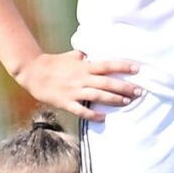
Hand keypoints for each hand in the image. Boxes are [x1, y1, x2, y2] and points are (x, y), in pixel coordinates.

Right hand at [16, 50, 140, 119]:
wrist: (33, 72)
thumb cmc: (54, 63)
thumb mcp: (72, 56)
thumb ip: (85, 56)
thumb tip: (94, 54)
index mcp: (84, 66)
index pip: (107, 65)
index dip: (123, 66)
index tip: (137, 69)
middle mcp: (82, 78)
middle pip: (107, 82)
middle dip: (125, 87)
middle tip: (139, 92)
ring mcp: (75, 91)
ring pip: (98, 96)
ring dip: (114, 100)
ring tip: (127, 102)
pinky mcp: (66, 102)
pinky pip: (82, 110)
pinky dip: (93, 115)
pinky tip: (103, 118)